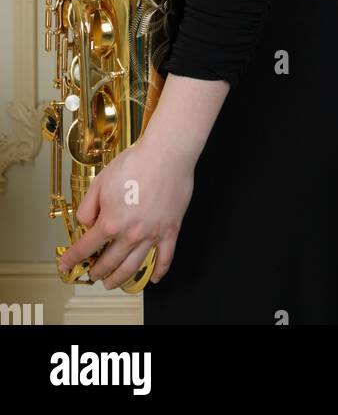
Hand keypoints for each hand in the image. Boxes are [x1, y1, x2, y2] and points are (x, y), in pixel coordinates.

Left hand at [56, 133, 193, 288]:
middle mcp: (130, 234)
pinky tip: (154, 278)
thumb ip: (87, 207)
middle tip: (93, 275)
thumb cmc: (135, 163)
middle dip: (97, 272)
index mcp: (110, 223)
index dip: (73, 258)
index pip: (86, 247)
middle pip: (109, 262)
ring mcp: (151, 235)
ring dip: (119, 279)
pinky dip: (159, 271)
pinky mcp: (170, 230)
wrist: (166, 154)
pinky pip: (165, 258)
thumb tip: (86, 223)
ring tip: (112, 283)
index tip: (66, 265)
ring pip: (133, 267)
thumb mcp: (100, 182)